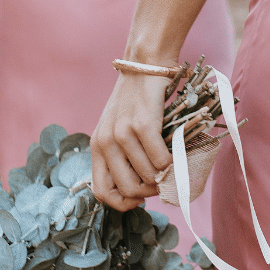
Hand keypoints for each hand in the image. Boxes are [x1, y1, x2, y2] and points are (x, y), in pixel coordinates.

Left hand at [91, 71, 173, 211]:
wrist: (144, 66)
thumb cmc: (136, 102)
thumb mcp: (117, 130)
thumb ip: (121, 157)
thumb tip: (140, 190)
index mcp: (97, 147)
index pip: (101, 193)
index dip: (122, 203)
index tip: (139, 198)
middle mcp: (105, 143)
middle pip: (127, 190)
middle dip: (148, 192)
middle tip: (160, 182)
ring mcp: (122, 134)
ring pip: (147, 176)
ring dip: (163, 175)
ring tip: (169, 163)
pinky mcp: (142, 125)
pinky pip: (160, 160)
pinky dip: (171, 161)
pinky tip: (173, 150)